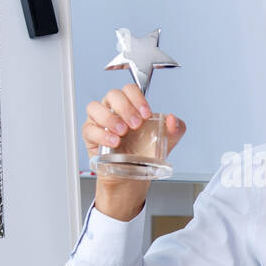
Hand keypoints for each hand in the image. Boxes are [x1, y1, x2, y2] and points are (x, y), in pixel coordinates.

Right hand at [82, 83, 185, 220]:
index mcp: (131, 106)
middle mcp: (113, 110)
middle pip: (112, 95)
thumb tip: (172, 120)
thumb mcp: (167, 140)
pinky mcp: (90, 137)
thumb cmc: (145, 153)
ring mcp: (99, 122)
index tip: (146, 114)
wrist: (133, 176)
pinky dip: (102, 135)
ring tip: (123, 132)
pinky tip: (114, 142)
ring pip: (95, 107)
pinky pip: (89, 129)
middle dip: (126, 108)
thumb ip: (176, 128)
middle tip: (136, 125)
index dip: (137, 98)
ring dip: (110, 118)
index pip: (129, 89)